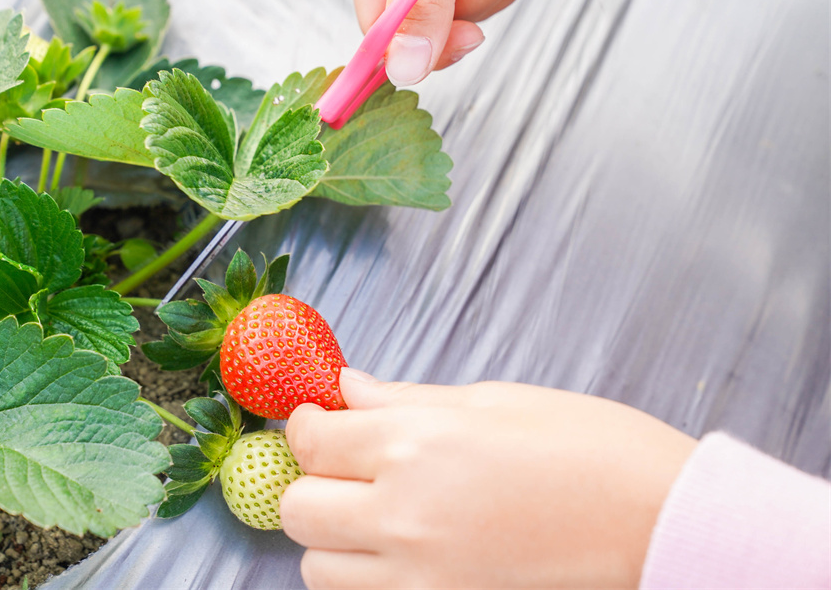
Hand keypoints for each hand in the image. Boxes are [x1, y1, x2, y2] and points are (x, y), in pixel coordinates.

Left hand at [281, 370, 696, 588]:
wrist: (659, 521)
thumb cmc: (588, 446)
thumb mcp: (491, 401)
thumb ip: (404, 400)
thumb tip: (346, 388)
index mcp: (416, 444)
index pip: (311, 440)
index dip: (308, 425)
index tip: (321, 421)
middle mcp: (404, 515)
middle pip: (300, 509)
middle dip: (313, 481)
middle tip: (347, 467)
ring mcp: (421, 577)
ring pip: (318, 569)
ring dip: (333, 540)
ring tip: (377, 516)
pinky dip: (365, 579)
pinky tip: (403, 552)